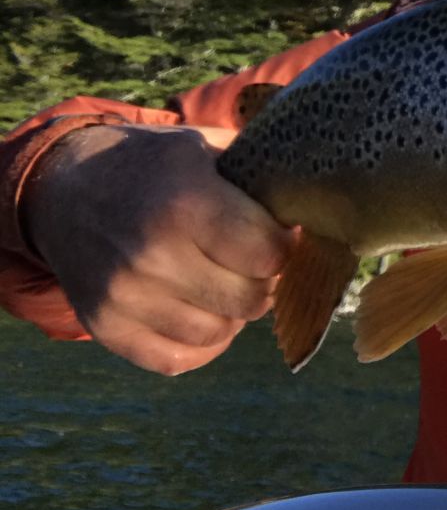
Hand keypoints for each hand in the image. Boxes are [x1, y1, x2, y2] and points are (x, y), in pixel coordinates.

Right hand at [22, 124, 294, 375]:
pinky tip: (201, 310)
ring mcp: (124, 296)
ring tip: (224, 282)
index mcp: (185, 201)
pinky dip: (200, 344)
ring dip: (232, 313)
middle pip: (250, 299)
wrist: (65, 187)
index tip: (279, 236)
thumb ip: (259, 178)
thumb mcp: (204, 149)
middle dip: (263, 282)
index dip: (284, 247)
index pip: (268, 255)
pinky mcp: (104, 327)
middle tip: (252, 263)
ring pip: (218, 334)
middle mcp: (151, 254)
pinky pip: (176, 360)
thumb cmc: (154, 166)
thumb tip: (319, 208)